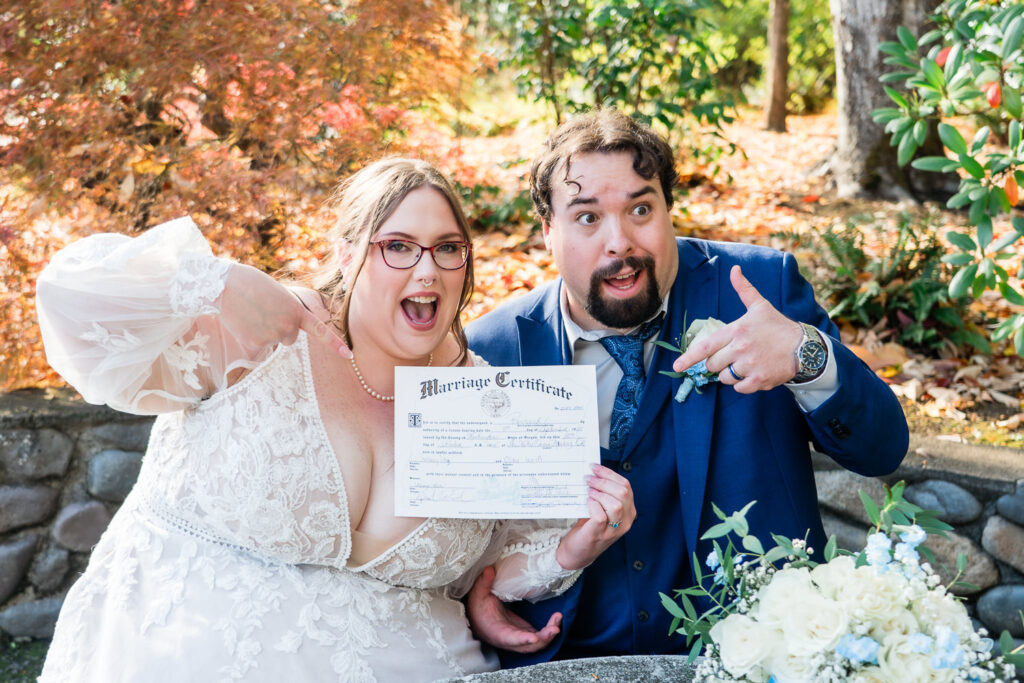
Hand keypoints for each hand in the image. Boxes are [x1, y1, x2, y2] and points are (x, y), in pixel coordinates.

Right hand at [218, 263, 350, 357]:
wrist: (226, 285)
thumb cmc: (252, 285)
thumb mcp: (279, 296)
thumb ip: (288, 313)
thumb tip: (286, 332)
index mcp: (297, 311)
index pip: (320, 330)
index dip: (335, 344)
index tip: (348, 355)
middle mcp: (288, 326)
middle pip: (289, 339)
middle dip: (280, 330)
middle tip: (264, 312)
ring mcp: (271, 336)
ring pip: (273, 342)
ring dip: (265, 334)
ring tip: (252, 315)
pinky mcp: (255, 344)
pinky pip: (257, 350)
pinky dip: (249, 340)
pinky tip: (242, 325)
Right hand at [466, 566, 561, 652]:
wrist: (479, 618)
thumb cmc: (478, 608)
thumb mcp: (479, 594)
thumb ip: (484, 583)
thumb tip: (489, 569)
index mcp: (497, 632)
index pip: (511, 639)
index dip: (522, 640)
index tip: (534, 638)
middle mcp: (510, 640)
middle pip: (529, 646)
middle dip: (544, 639)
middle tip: (555, 628)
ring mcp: (519, 637)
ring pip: (538, 642)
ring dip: (549, 634)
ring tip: (558, 618)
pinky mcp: (525, 632)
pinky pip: (540, 636)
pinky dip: (549, 629)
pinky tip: (556, 618)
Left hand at [555, 464, 634, 570]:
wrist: (578, 552)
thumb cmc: (589, 527)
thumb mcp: (602, 509)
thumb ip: (604, 493)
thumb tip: (594, 471)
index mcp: (628, 512)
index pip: (626, 487)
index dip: (610, 474)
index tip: (595, 467)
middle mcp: (625, 521)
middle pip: (622, 493)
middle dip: (604, 481)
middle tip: (588, 478)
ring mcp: (614, 530)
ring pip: (615, 505)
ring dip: (599, 493)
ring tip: (588, 490)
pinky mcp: (599, 535)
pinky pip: (600, 516)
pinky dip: (593, 505)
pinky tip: (586, 502)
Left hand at [672, 265, 800, 392]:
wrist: (804, 347)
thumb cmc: (778, 326)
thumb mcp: (759, 305)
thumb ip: (743, 289)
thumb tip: (734, 269)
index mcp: (736, 331)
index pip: (706, 347)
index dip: (689, 358)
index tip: (677, 366)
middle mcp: (740, 349)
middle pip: (712, 365)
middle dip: (717, 363)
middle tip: (732, 356)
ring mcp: (749, 366)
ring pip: (724, 378)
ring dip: (730, 374)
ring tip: (745, 363)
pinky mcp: (759, 381)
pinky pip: (739, 388)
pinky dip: (743, 384)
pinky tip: (753, 374)